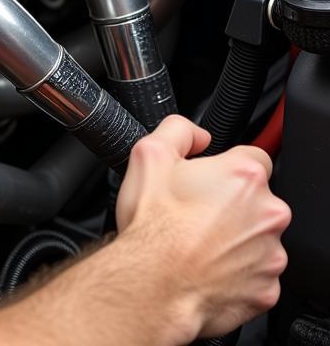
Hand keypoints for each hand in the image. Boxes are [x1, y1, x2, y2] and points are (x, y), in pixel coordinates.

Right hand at [115, 115, 291, 340]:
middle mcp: (268, 214)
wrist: (154, 285)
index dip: (226, 166)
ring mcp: (271, 255)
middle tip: (195, 211)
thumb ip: (179, 129)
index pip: (253, 157)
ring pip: (257, 237)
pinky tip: (206, 266)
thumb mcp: (149, 153)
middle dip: (230, 203)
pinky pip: (255, 273)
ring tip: (196, 241)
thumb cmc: (154, 226)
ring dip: (234, 237)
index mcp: (244, 177)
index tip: (209, 178)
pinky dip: (236, 270)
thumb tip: (196, 134)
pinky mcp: (267, 289)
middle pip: (256, 199)